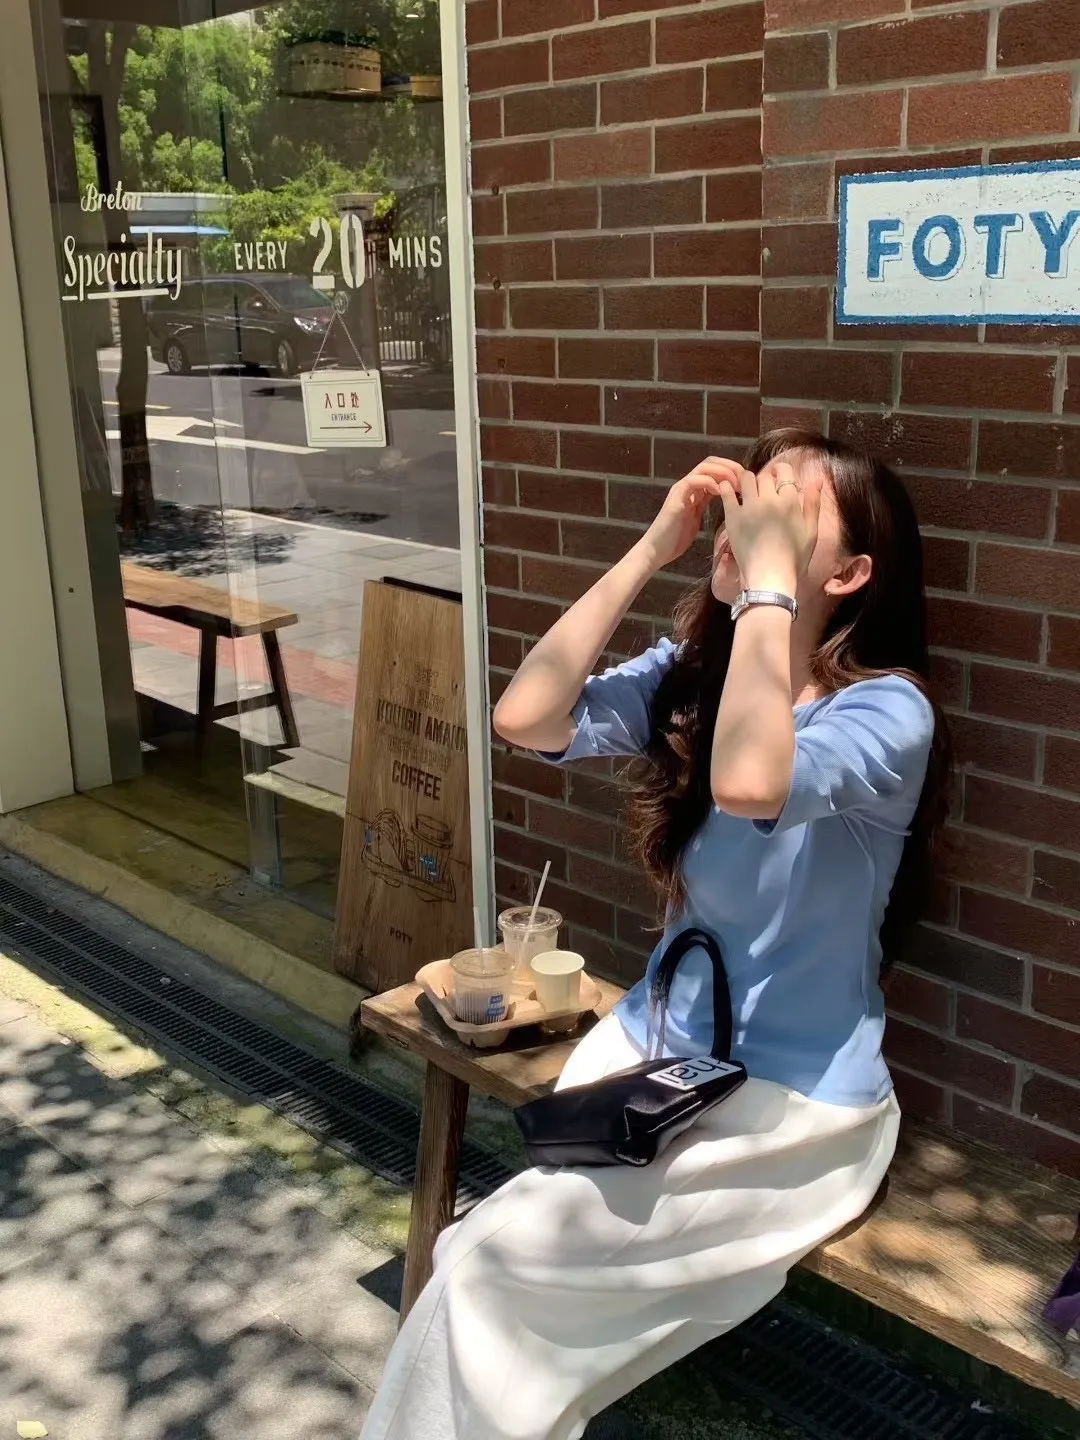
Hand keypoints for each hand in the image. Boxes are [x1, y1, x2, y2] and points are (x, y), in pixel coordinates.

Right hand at [644, 459, 742, 568]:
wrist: (657, 550)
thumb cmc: (676, 538)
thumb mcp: (697, 518)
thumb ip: (706, 505)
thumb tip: (724, 501)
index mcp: (694, 489)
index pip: (714, 468)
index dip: (732, 469)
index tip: (747, 480)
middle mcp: (687, 485)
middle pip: (710, 462)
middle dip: (729, 466)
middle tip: (744, 477)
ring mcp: (680, 490)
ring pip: (703, 468)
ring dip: (722, 471)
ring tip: (735, 483)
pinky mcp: (676, 498)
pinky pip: (693, 481)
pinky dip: (708, 482)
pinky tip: (719, 491)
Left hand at [718, 460, 821, 593]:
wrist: (769, 577)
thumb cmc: (794, 558)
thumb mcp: (811, 531)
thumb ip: (813, 503)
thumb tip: (818, 479)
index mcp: (789, 501)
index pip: (784, 471)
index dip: (781, 470)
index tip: (778, 476)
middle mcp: (769, 499)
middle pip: (764, 476)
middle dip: (765, 479)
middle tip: (764, 489)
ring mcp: (749, 507)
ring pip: (746, 479)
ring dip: (747, 481)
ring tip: (748, 491)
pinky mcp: (732, 517)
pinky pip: (726, 493)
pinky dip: (727, 487)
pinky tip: (729, 490)